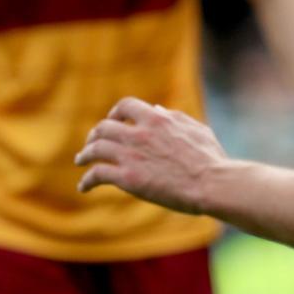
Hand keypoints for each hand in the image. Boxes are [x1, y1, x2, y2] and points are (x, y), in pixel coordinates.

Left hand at [76, 99, 226, 214]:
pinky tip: (84, 187)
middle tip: (91, 144)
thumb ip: (174, 117)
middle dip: (95, 135)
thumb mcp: (196, 129)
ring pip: (95, 149)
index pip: (126, 106)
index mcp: (157, 118)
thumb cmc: (211, 159)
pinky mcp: (128, 178)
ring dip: (85, 154)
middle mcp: (139, 133)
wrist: (212, 184)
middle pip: (104, 127)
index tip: (111, 120)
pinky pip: (97, 174)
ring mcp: (131, 155)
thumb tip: (156, 109)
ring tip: (81, 161)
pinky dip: (87, 179)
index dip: (115, 113)